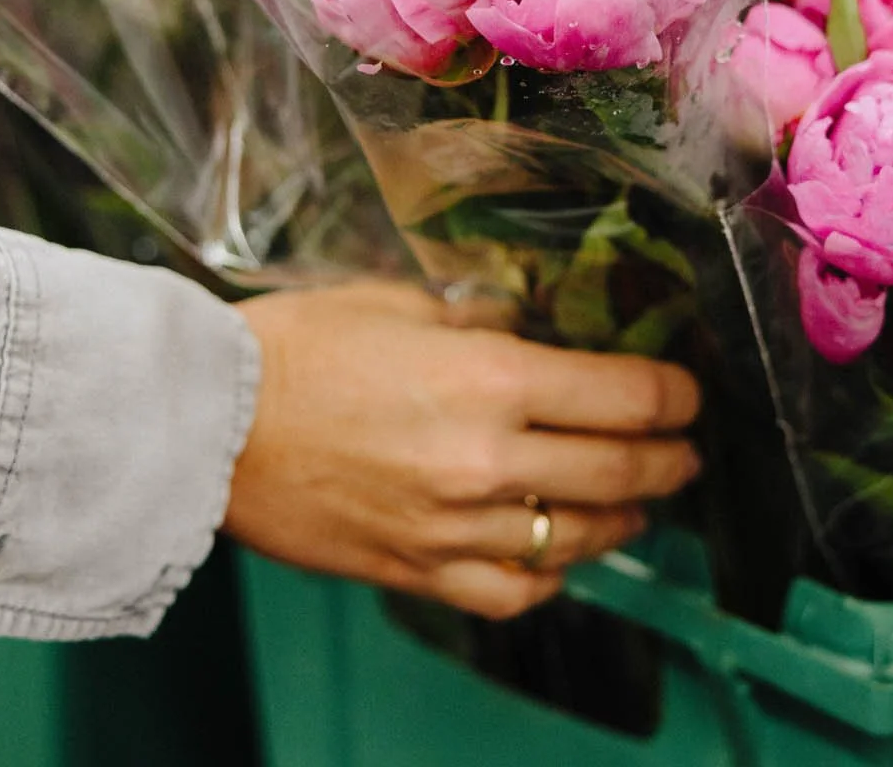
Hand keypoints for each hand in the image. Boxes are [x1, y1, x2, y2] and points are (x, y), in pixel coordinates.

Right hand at [223, 282, 700, 619]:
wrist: (204, 423)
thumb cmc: (294, 347)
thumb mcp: (399, 301)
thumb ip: (482, 320)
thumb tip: (537, 330)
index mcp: (491, 379)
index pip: (627, 395)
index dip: (674, 394)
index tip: (687, 392)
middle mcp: (487, 461)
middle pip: (621, 470)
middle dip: (670, 459)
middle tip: (684, 450)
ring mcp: (454, 526)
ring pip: (578, 537)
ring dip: (624, 518)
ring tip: (637, 503)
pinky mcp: (417, 570)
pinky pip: (514, 591)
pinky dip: (551, 577)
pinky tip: (559, 556)